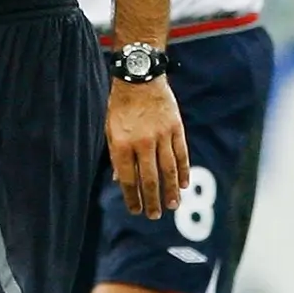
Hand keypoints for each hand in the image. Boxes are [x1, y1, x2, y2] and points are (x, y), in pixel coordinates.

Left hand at [106, 78, 189, 217]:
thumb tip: (120, 181)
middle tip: (154, 215)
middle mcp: (142, 142)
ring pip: (168, 169)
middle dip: (152, 200)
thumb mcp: (110, 130)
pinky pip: (181, 154)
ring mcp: (161, 135)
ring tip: (172, 206)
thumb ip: (116, 156)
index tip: (136, 210)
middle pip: (149, 178)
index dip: (132, 197)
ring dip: (170, 190)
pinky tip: (183, 184)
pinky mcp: (175, 128)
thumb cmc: (120, 106)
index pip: (128, 179)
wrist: (139, 78)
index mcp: (121, 144)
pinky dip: (183, 170)